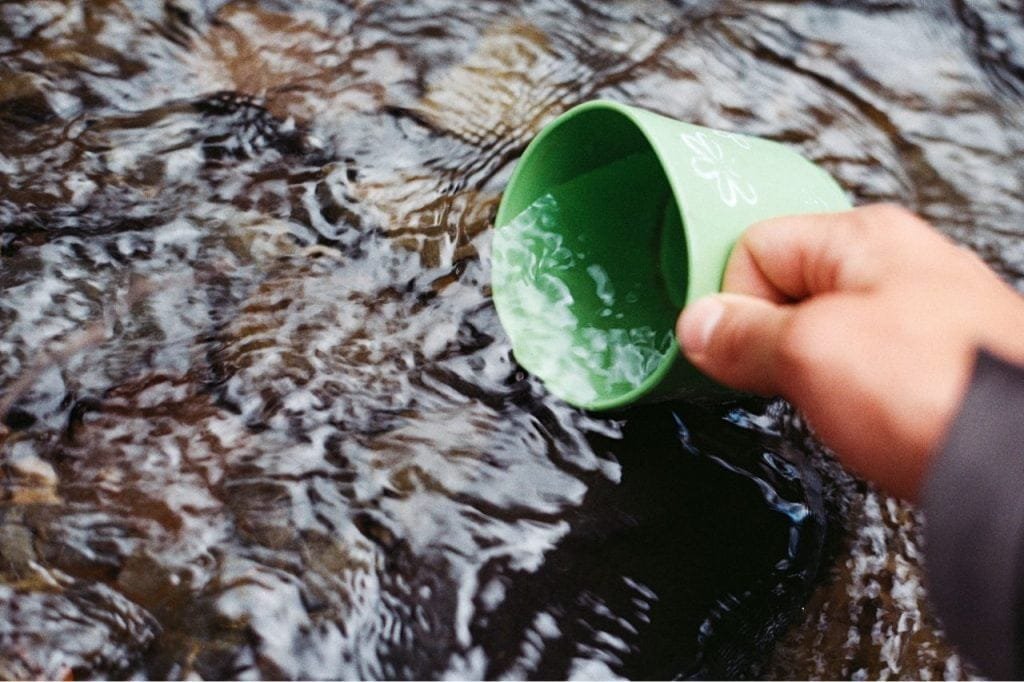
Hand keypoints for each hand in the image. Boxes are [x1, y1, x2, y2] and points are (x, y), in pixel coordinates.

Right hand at [677, 204, 1023, 500]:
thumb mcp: (812, 352)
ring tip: (834, 405)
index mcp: (863, 238)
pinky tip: (865, 422)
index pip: (755, 246)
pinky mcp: (935, 369)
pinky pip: (861, 369)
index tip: (730, 349)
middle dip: (769, 340)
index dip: (733, 301)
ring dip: (808, 374)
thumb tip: (698, 325)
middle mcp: (896, 267)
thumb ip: (742, 335)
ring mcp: (921, 318)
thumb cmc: (942, 391)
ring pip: (823, 336)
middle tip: (784, 379)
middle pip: (788, 291)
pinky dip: (848, 397)